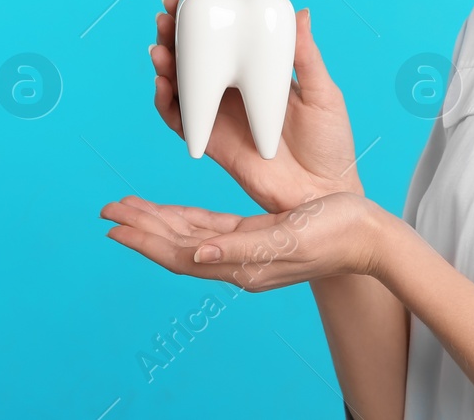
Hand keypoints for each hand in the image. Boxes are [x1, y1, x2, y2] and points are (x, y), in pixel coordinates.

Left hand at [99, 191, 385, 289]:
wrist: (366, 235)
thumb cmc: (334, 233)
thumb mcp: (287, 237)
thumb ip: (241, 247)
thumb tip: (196, 254)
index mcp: (242, 264)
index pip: (180, 254)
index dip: (145, 239)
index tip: (114, 226)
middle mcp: (237, 261)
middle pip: (176, 245)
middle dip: (141, 228)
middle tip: (108, 211)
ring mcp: (244, 250)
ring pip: (187, 236)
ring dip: (156, 222)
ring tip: (127, 208)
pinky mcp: (254, 235)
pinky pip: (207, 228)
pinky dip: (183, 218)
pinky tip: (169, 212)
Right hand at [151, 0, 364, 212]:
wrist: (324, 193)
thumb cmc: (332, 145)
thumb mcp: (323, 93)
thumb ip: (306, 56)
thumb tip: (301, 11)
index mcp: (259, 75)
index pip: (225, 42)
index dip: (202, 21)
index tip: (187, 0)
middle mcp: (235, 93)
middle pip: (195, 59)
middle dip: (174, 37)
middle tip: (164, 19)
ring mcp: (221, 117)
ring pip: (182, 86)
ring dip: (165, 65)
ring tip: (160, 49)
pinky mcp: (211, 142)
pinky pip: (180, 121)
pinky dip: (166, 103)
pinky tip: (163, 84)